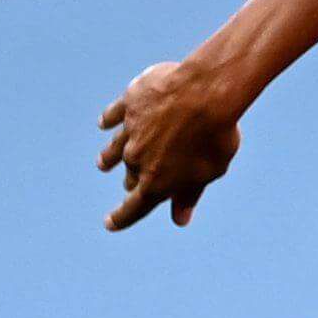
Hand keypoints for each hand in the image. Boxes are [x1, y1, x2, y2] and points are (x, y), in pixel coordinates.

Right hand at [98, 58, 244, 229]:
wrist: (206, 93)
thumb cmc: (215, 135)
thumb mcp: (209, 171)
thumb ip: (189, 193)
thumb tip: (179, 219)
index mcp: (156, 182)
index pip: (134, 207)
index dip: (122, 218)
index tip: (110, 224)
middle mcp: (137, 159)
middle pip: (130, 175)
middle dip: (132, 182)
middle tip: (130, 184)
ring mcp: (130, 130)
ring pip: (115, 148)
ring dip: (109, 157)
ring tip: (103, 163)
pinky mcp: (129, 103)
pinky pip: (114, 115)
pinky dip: (109, 121)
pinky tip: (104, 124)